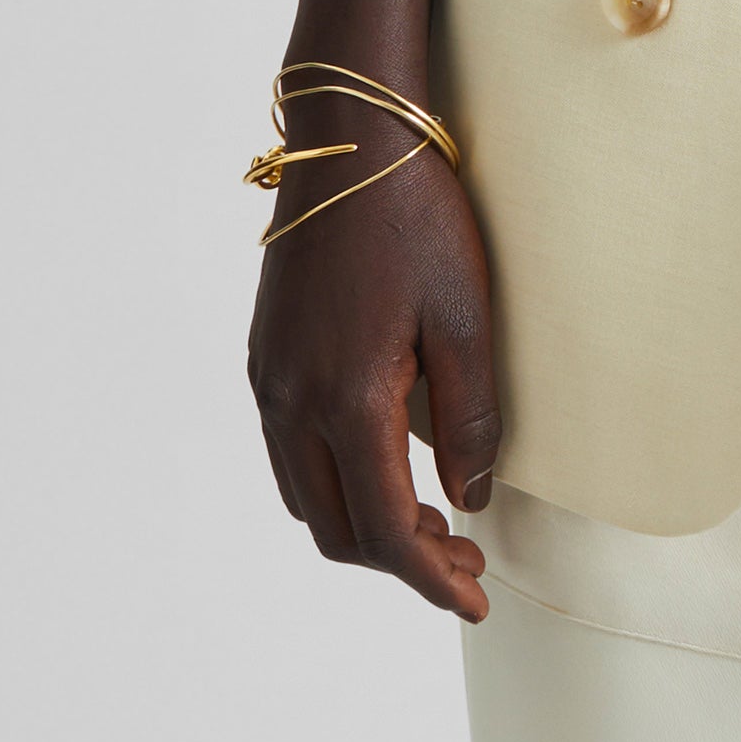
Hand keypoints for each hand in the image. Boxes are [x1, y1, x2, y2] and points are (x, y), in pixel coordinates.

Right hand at [246, 107, 502, 622]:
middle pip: (337, 531)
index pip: (385, 531)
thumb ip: (471, 419)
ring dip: (364, 525)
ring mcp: (269, 381)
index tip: (476, 600)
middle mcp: (290, 403)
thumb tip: (468, 500)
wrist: (347, 140)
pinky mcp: (264, 358)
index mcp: (345, 400)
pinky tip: (385, 464)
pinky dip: (335, 484)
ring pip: (306, 499)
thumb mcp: (467, 317)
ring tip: (432, 521)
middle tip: (466, 556)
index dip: (432, 580)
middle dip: (401, 561)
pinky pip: (289, 454)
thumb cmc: (417, 218)